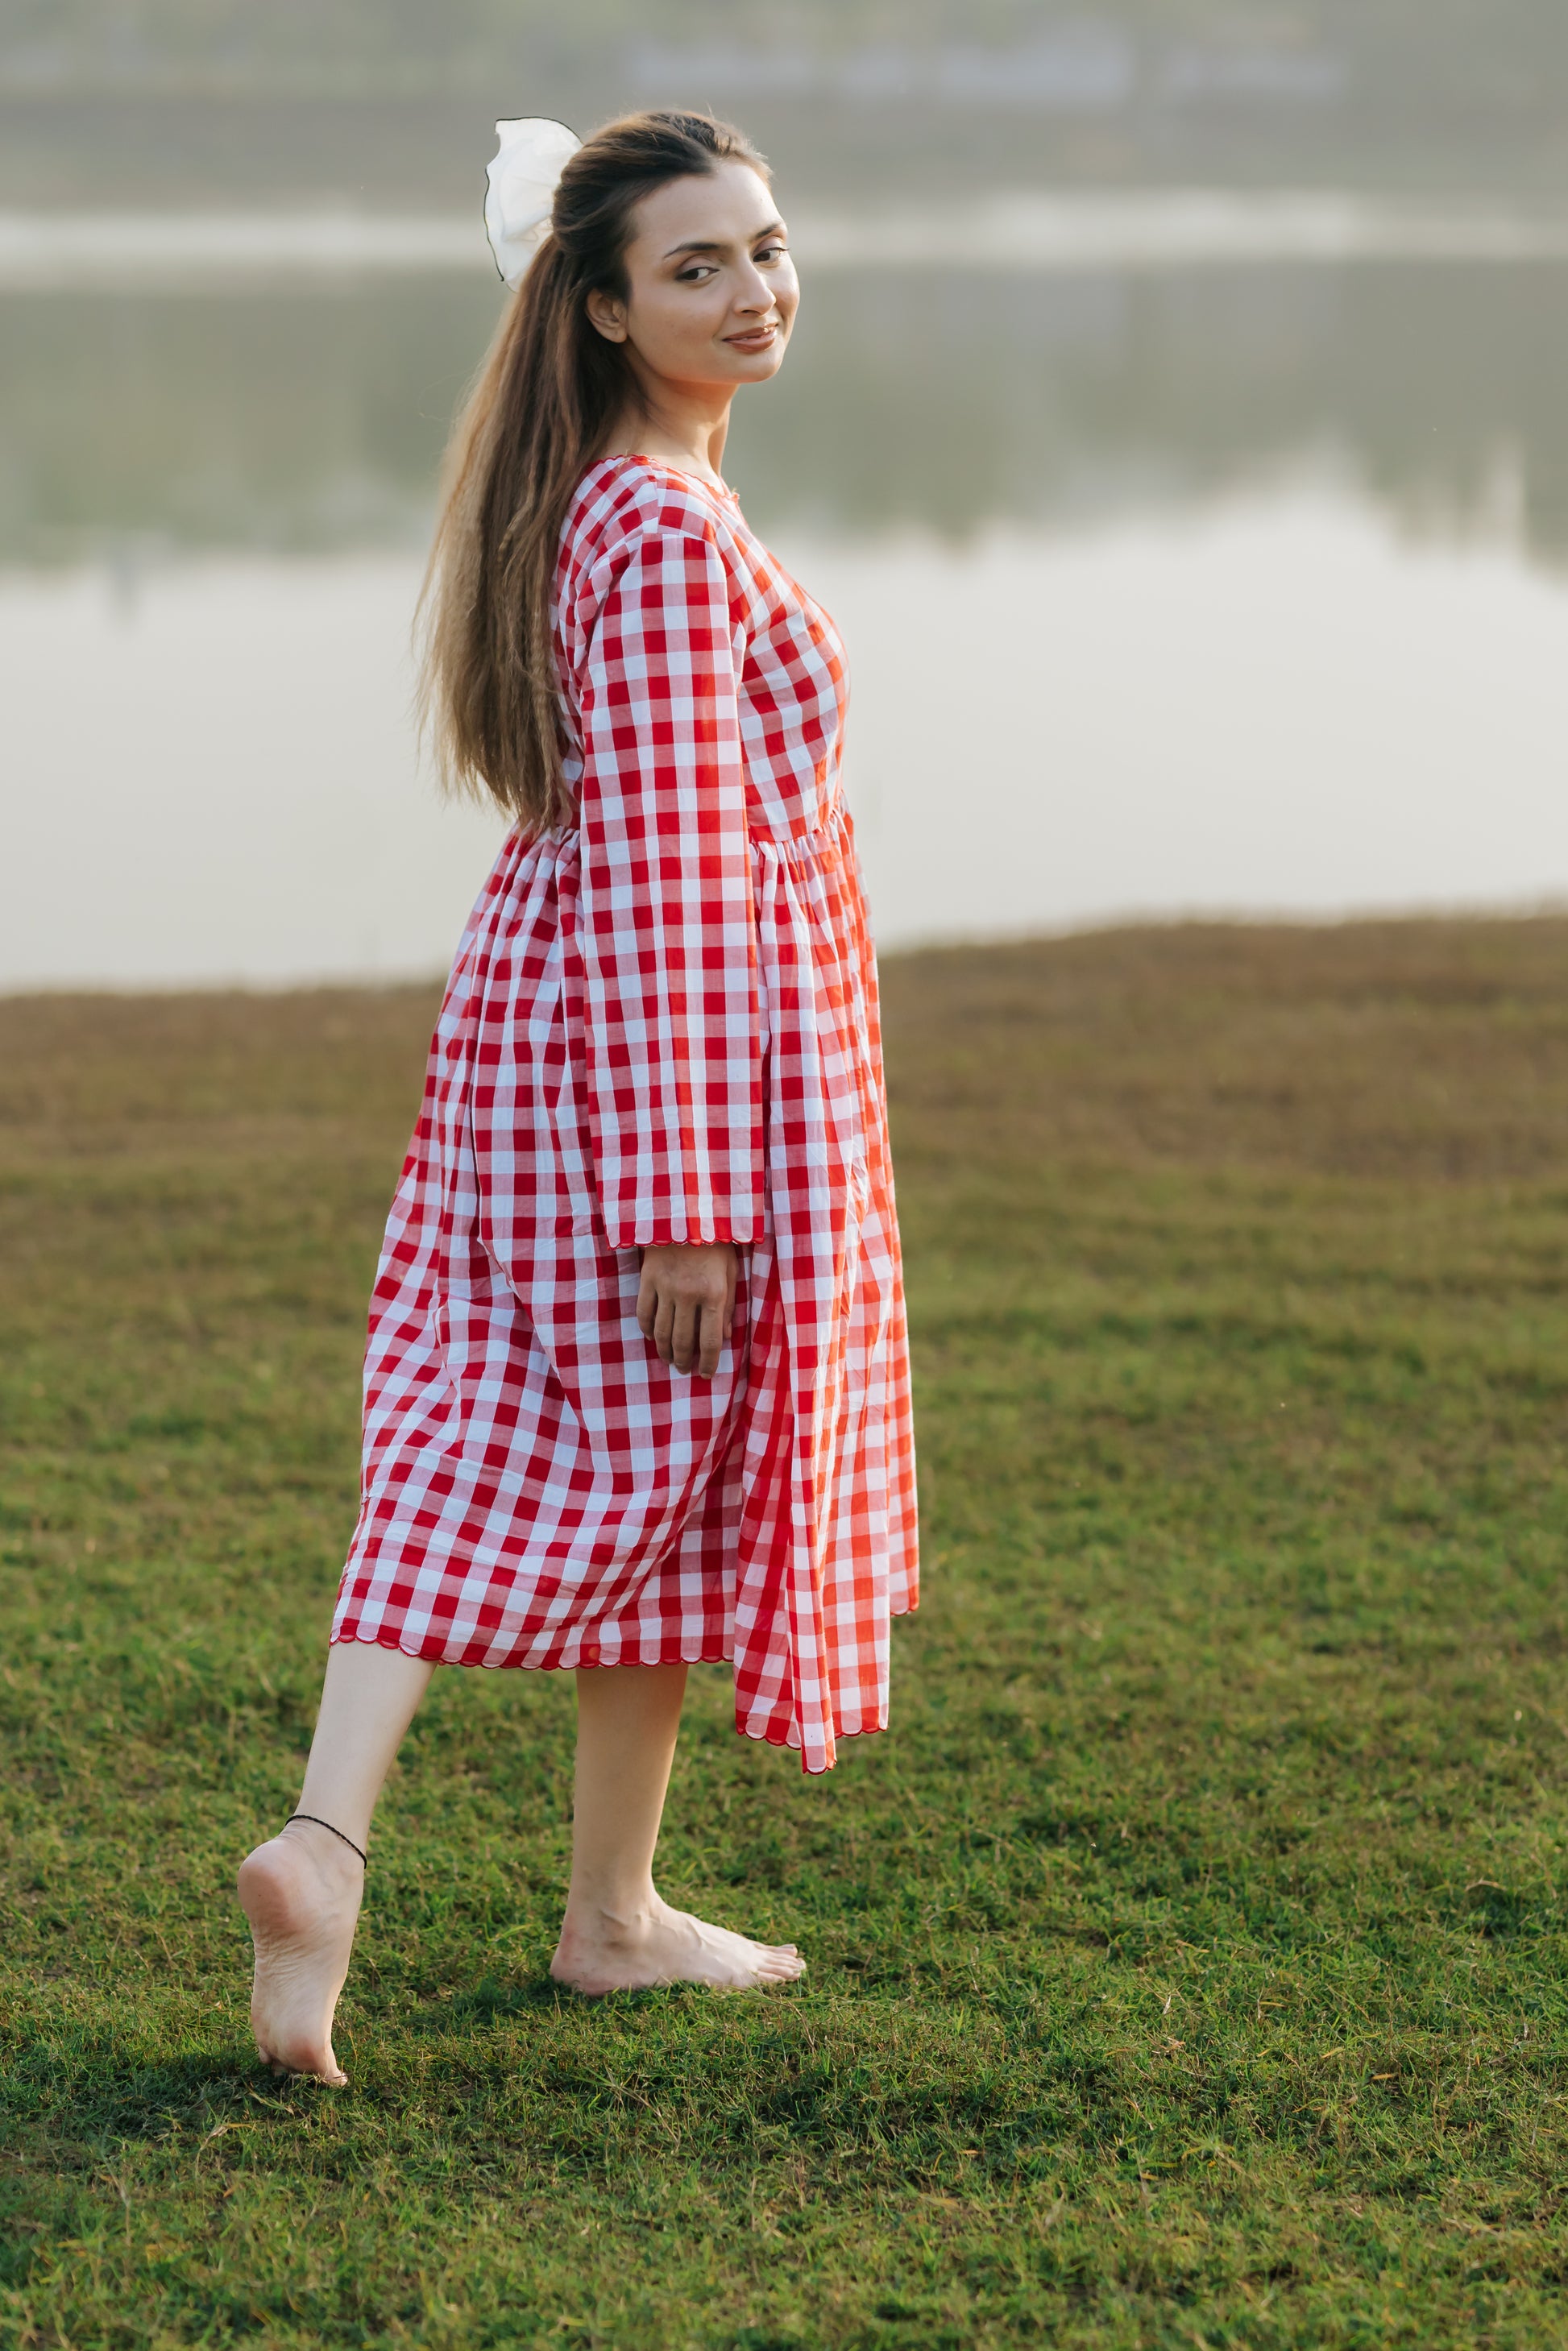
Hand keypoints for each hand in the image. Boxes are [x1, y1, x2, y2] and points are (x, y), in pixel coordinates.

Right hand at [636, 1243, 737, 1377]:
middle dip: (684, 1360)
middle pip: (683, 1340)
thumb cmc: (716, 1243)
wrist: (687, 1213)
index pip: (710, 1340)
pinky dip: (647, 1329)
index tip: (705, 1374)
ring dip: (664, 1350)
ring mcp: (665, 1288)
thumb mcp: (731, 1273)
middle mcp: (688, 1295)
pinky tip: (652, 1337)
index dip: (708, 1362)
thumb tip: (724, 1338)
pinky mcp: (648, 1280)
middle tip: (684, 1369)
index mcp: (714, 1294)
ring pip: (661, 1331)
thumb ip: (727, 1306)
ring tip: (668, 1359)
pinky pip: (644, 1313)